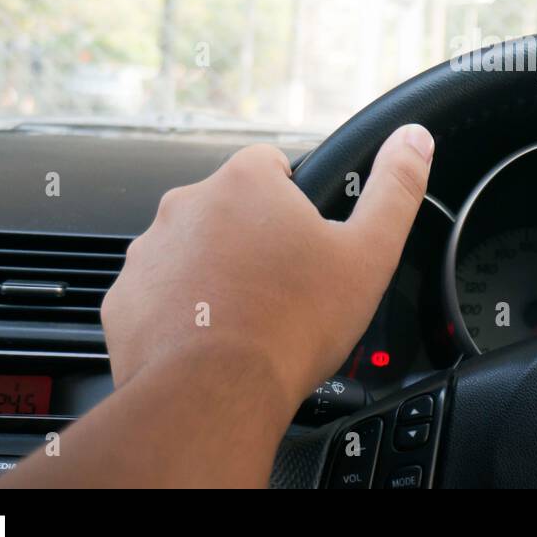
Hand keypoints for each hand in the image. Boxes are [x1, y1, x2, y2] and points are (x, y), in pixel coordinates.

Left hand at [102, 124, 434, 415]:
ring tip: (248, 319)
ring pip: (193, 252)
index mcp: (245, 183)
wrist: (213, 396)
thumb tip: (413, 140)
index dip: (297, 203)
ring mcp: (149, 252)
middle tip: (284, 289)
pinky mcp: (123, 298)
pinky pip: (159, 294)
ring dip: (216, 275)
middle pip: (232, 210)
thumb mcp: (369, 253)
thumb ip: (395, 187)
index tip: (308, 242)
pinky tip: (210, 340)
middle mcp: (187, 205)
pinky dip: (181, 312)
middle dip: (254, 241)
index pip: (273, 165)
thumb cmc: (290, 326)